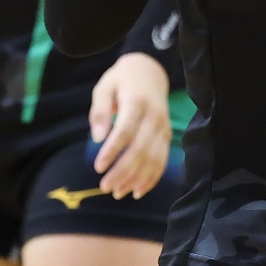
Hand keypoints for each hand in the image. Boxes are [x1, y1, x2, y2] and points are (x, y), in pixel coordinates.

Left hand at [88, 52, 171, 198]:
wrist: (150, 72)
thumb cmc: (121, 81)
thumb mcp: (104, 87)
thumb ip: (99, 111)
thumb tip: (97, 138)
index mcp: (137, 102)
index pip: (126, 131)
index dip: (112, 151)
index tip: (97, 167)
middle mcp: (154, 116)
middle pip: (141, 149)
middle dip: (123, 171)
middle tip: (105, 187)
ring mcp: (164, 128)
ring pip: (154, 159)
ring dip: (136, 179)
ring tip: (117, 192)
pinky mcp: (168, 136)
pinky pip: (163, 161)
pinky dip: (152, 179)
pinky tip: (137, 191)